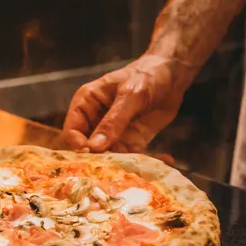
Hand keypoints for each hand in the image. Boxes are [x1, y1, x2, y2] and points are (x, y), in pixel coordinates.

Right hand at [62, 54, 190, 158]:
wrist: (173, 75)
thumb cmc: (147, 75)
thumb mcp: (131, 95)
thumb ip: (113, 121)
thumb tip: (95, 147)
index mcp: (87, 103)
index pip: (72, 129)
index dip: (77, 144)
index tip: (91, 154)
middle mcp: (96, 120)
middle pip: (88, 148)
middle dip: (99, 160)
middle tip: (114, 170)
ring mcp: (114, 133)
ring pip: (109, 156)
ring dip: (123, 165)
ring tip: (139, 169)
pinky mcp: (132, 141)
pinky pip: (133, 157)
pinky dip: (146, 161)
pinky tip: (166, 158)